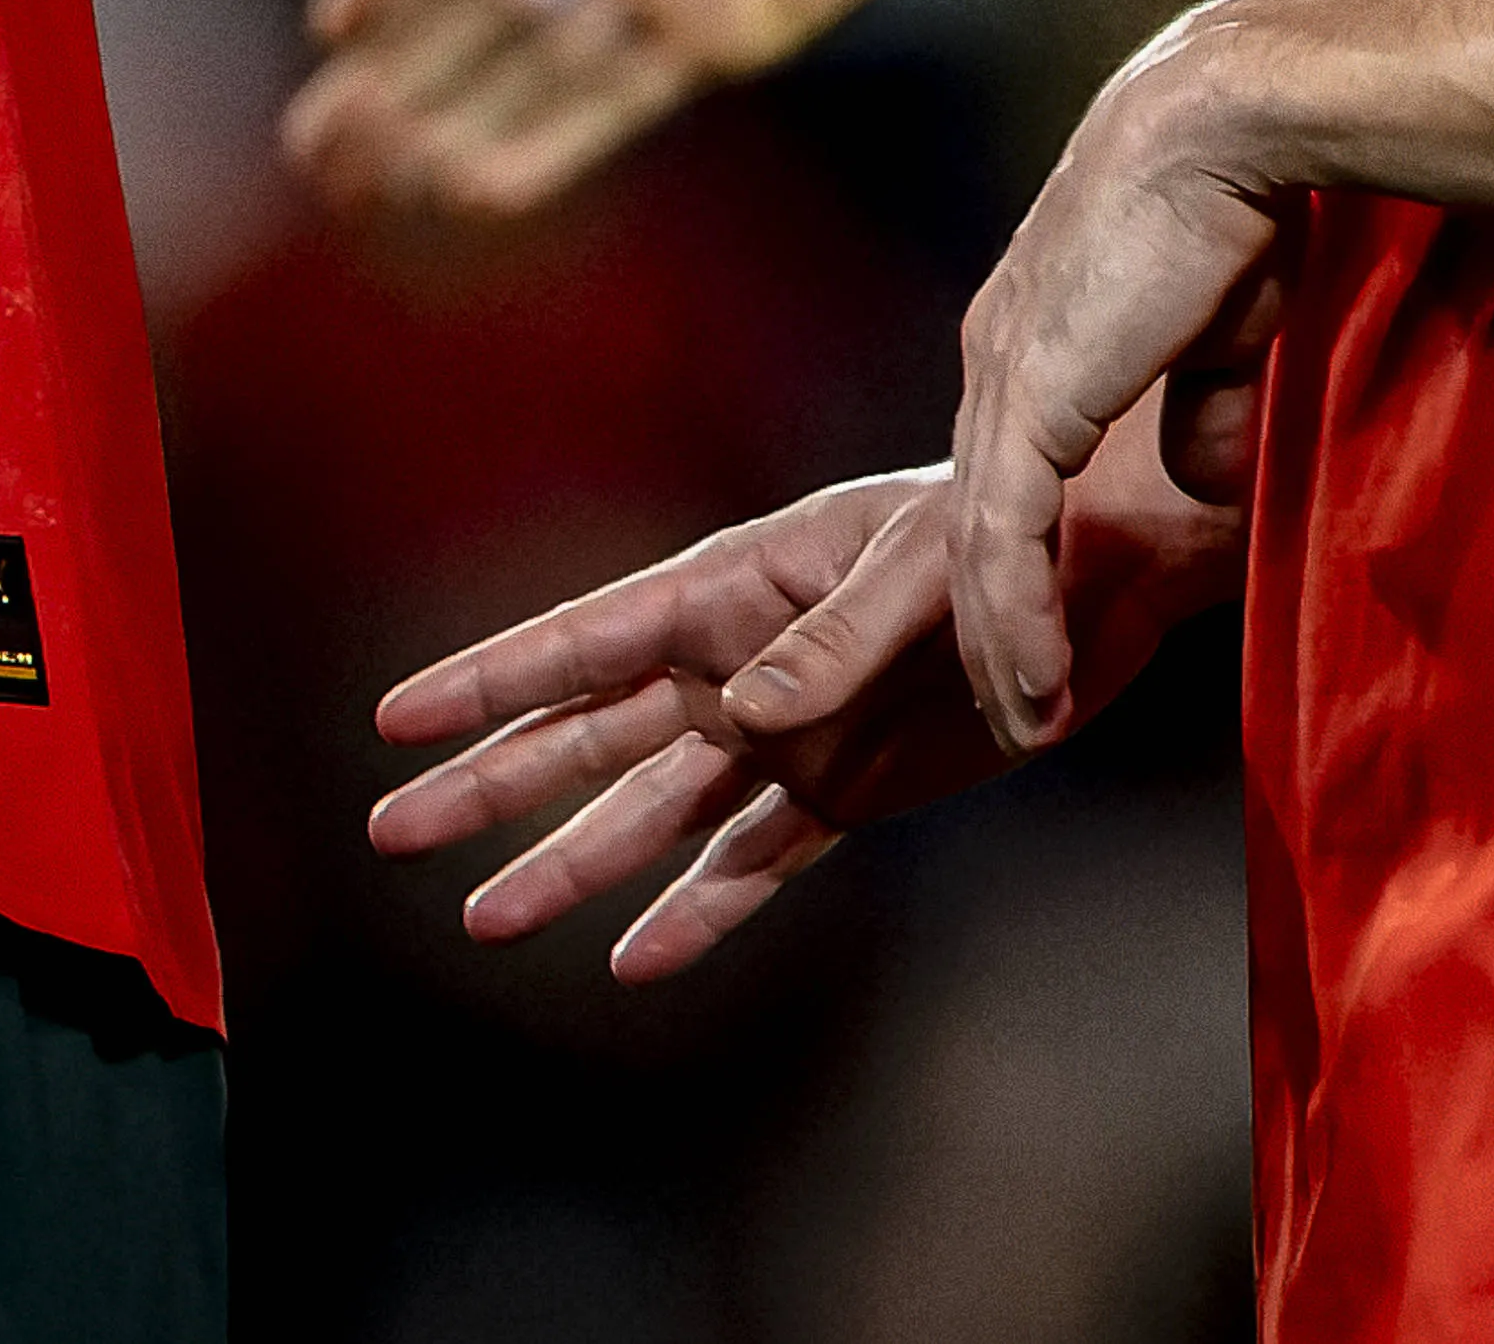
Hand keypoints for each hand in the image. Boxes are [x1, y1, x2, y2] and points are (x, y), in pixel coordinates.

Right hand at [371, 400, 1240, 980]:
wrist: (1100, 576)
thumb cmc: (1007, 534)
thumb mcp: (918, 569)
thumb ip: (831, 643)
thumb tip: (743, 712)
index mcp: (737, 588)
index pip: (586, 641)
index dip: (488, 680)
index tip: (395, 718)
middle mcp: (740, 666)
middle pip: (587, 735)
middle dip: (490, 782)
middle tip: (392, 831)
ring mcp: (786, 734)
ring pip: (651, 811)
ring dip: (572, 863)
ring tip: (485, 919)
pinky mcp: (847, 792)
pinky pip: (753, 861)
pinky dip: (698, 911)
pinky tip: (635, 959)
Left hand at [947, 0, 1312, 749]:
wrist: (1232, 121)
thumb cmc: (1241, 200)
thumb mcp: (1221, 331)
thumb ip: (1200, 407)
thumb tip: (1200, 478)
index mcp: (1039, 329)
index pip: (1008, 472)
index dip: (1018, 565)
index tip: (1040, 638)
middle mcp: (1000, 353)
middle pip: (965, 523)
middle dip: (972, 627)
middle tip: (1000, 711)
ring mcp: (1005, 375)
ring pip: (972, 549)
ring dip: (994, 650)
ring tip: (1023, 729)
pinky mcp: (1030, 396)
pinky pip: (1005, 540)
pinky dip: (1015, 623)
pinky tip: (1034, 688)